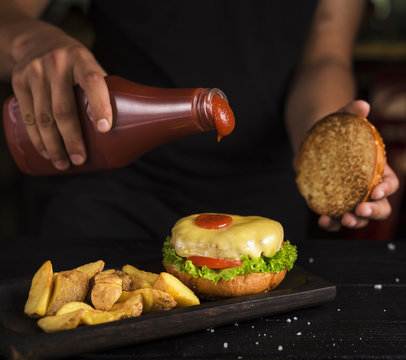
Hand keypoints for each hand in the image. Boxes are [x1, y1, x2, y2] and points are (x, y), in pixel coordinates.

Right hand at [11, 21, 111, 169]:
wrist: (38, 41)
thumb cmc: (76, 64)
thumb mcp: (91, 66)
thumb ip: (105, 91)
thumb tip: (131, 126)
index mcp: (82, 59)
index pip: (93, 81)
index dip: (100, 105)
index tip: (105, 129)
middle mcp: (57, 64)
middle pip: (64, 108)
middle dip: (72, 139)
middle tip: (80, 160)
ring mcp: (35, 72)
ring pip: (43, 117)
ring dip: (53, 145)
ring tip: (63, 163)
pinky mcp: (19, 81)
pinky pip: (28, 116)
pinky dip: (37, 138)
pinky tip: (45, 152)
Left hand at [318, 100, 399, 230]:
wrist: (312, 142)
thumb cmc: (333, 132)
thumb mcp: (341, 119)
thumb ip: (351, 112)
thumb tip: (361, 104)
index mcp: (377, 170)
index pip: (391, 183)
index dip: (387, 189)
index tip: (376, 191)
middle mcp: (366, 188)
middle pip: (380, 206)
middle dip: (374, 211)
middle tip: (360, 210)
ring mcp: (349, 199)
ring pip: (359, 217)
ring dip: (354, 222)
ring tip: (344, 219)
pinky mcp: (332, 204)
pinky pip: (335, 219)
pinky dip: (331, 223)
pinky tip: (323, 220)